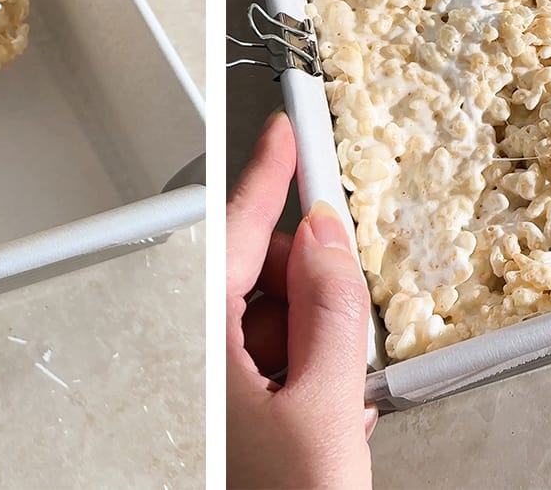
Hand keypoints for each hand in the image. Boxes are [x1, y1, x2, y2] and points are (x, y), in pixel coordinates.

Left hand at [227, 112, 375, 489]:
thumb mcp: (325, 406)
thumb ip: (333, 311)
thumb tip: (330, 239)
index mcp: (203, 348)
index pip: (235, 236)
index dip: (265, 177)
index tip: (284, 130)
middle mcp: (204, 365)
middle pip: (258, 279)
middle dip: (306, 272)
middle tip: (348, 275)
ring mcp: (223, 397)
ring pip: (274, 324)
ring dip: (317, 330)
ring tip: (343, 380)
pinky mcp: (245, 421)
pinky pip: (279, 366)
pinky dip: (313, 367)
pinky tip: (336, 402)